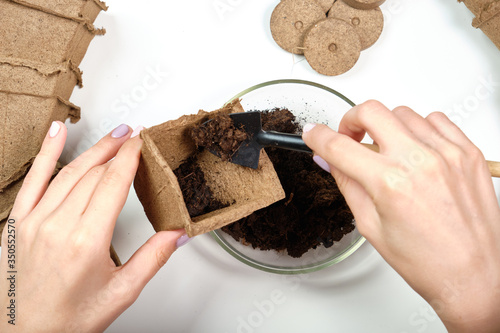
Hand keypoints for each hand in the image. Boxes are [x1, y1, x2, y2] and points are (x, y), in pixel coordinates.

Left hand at [0, 122, 187, 332]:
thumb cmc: (68, 319)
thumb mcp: (121, 292)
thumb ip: (152, 259)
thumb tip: (177, 233)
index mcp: (86, 241)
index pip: (113, 183)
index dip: (130, 157)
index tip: (141, 142)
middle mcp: (58, 226)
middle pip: (94, 173)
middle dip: (117, 150)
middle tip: (133, 137)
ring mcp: (34, 222)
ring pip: (68, 172)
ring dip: (93, 149)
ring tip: (112, 136)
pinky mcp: (18, 223)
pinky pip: (33, 179)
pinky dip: (46, 153)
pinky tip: (56, 133)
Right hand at [302, 100, 499, 332]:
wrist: (473, 275)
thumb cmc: (427, 261)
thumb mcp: (371, 226)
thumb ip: (348, 185)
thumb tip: (329, 160)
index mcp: (390, 184)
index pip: (339, 146)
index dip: (318, 137)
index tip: (312, 133)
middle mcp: (420, 162)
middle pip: (371, 111)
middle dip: (350, 120)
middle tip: (349, 137)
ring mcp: (447, 153)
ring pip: (403, 113)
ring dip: (386, 127)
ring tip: (388, 151)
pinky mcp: (469, 153)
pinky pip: (436, 120)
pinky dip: (419, 128)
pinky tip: (415, 149)